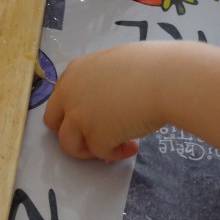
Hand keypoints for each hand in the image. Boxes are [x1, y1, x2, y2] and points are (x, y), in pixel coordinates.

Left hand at [43, 42, 169, 160]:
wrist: (167, 79)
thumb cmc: (152, 66)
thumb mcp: (114, 65)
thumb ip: (99, 82)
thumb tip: (103, 102)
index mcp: (73, 73)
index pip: (58, 99)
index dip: (74, 111)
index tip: (95, 116)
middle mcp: (69, 94)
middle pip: (53, 123)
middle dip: (73, 132)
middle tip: (96, 135)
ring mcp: (80, 117)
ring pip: (69, 145)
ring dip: (90, 149)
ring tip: (115, 143)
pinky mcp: (96, 137)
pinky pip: (100, 153)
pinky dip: (115, 153)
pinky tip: (134, 145)